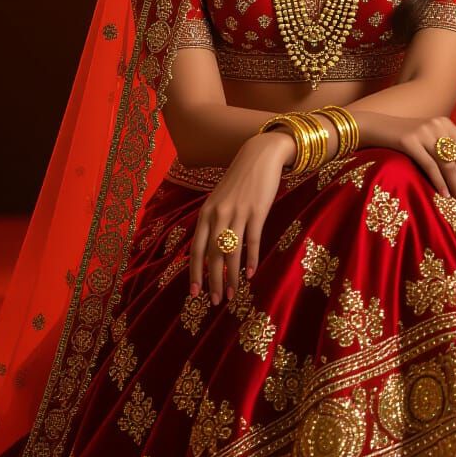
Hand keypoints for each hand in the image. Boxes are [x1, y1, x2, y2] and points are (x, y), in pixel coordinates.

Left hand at [188, 130, 292, 305]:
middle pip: (212, 255)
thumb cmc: (240, 180)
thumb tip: (210, 251)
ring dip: (231, 276)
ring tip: (232, 294)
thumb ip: (213, 222)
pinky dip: (250, 259)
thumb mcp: (220, 199)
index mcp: (206, 213)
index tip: (195, 293)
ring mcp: (237, 212)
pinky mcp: (257, 211)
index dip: (195, 273)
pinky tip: (250, 274)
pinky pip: (252, 240)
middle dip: (213, 281)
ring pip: (231, 251)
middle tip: (216, 301)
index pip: (196, 249)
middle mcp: (218, 214)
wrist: (260, 155)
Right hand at [388, 113, 455, 211]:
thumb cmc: (401, 138)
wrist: (372, 127)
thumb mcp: (426, 137)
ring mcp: (424, 132)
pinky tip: (445, 196)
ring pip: (448, 164)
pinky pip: (429, 165)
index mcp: (446, 124)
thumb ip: (444, 148)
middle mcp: (438, 126)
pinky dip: (439, 182)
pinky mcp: (408, 141)